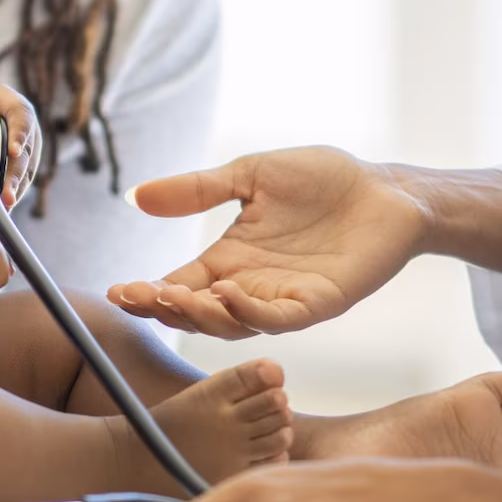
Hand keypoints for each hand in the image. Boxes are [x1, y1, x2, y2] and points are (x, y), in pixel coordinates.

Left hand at [0, 83, 40, 208]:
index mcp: (5, 100)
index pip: (20, 113)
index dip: (20, 132)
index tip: (13, 151)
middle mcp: (22, 121)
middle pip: (26, 148)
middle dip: (17, 174)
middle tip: (7, 196)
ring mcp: (25, 142)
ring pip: (26, 169)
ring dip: (15, 190)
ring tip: (1, 209)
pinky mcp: (20, 161)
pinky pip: (18, 180)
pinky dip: (6, 195)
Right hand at [107, 146, 427, 338]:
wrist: (385, 189)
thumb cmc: (323, 181)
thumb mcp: (249, 177)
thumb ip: (198, 190)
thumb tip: (137, 196)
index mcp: (231, 260)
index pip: (179, 285)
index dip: (147, 293)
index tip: (116, 291)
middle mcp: (250, 287)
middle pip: (197, 313)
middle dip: (164, 309)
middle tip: (136, 298)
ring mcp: (282, 300)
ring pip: (231, 324)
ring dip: (199, 315)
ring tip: (171, 298)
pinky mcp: (316, 304)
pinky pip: (277, 319)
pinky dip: (249, 312)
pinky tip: (227, 294)